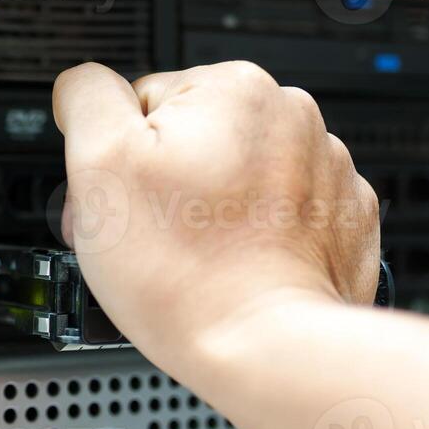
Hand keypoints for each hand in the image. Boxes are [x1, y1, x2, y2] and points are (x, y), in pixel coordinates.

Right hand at [52, 60, 380, 378]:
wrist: (264, 346)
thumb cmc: (183, 269)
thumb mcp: (97, 164)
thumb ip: (86, 98)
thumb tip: (85, 82)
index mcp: (232, 87)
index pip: (143, 105)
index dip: (118, 157)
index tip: (122, 202)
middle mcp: (291, 115)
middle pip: (193, 138)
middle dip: (166, 182)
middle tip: (151, 238)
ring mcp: (326, 168)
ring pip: (238, 176)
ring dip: (212, 207)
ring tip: (194, 256)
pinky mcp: (343, 217)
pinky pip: (281, 212)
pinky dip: (257, 234)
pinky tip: (235, 264)